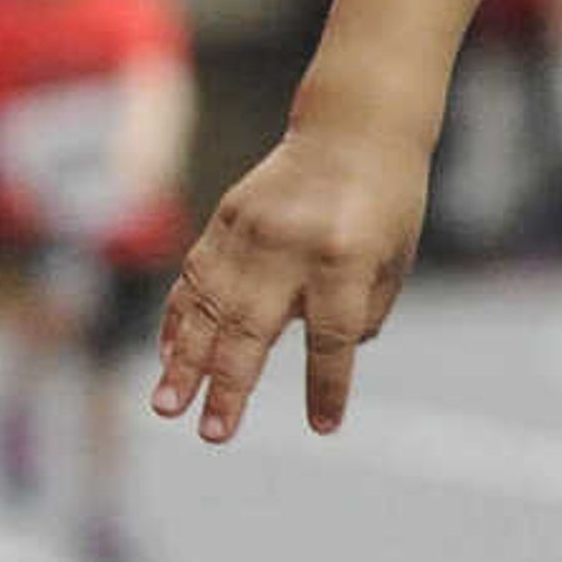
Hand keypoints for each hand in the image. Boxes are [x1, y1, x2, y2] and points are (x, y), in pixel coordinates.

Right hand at [151, 123, 430, 441]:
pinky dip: (180, 319)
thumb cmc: (388, 201)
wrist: (355, 126)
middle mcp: (292, 246)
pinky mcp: (226, 218)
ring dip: (185, 362)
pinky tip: (168, 356)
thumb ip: (363, 312)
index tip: (324, 426)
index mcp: (346, 258)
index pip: (334, 338)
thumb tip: (332, 359)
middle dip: (230, 388)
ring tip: (166, 407)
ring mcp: (252, 231)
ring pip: (209, 308)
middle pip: (253, 330)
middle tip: (213, 435)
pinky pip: (195, 277)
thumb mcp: (395, 259)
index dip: (328, 385)